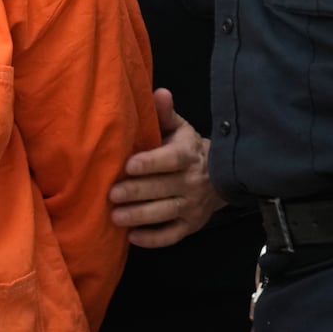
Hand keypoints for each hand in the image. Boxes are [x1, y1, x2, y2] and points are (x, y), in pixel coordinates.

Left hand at [109, 87, 225, 246]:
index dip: (151, 163)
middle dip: (137, 192)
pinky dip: (153, 239)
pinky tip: (132, 237)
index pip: (172, 160)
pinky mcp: (190, 226)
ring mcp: (192, 206)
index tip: (129, 165)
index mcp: (187, 155)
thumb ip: (165, 114)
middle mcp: (192, 182)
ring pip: (165, 213)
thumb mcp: (179, 129)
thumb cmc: (187, 149)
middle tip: (112, 194)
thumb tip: (159, 92)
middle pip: (163, 189)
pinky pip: (172, 236)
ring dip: (140, 216)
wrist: (220, 176)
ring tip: (115, 217)